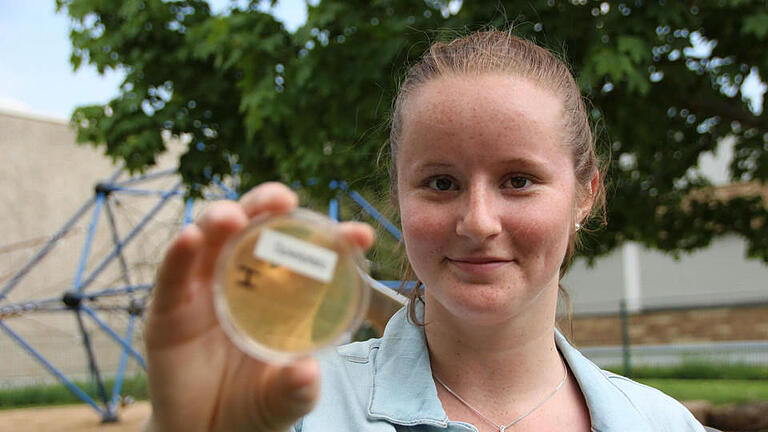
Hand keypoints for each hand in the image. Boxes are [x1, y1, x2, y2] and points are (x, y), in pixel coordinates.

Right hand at [144, 182, 374, 431]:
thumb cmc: (255, 405)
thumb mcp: (286, 399)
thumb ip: (297, 388)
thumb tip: (307, 372)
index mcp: (280, 292)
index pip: (306, 252)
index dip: (330, 238)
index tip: (360, 236)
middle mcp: (243, 279)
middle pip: (253, 226)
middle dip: (266, 204)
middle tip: (283, 201)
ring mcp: (204, 290)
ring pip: (210, 238)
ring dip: (221, 217)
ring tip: (232, 217)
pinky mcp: (168, 308)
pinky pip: (173, 275)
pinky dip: (179, 253)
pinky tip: (190, 238)